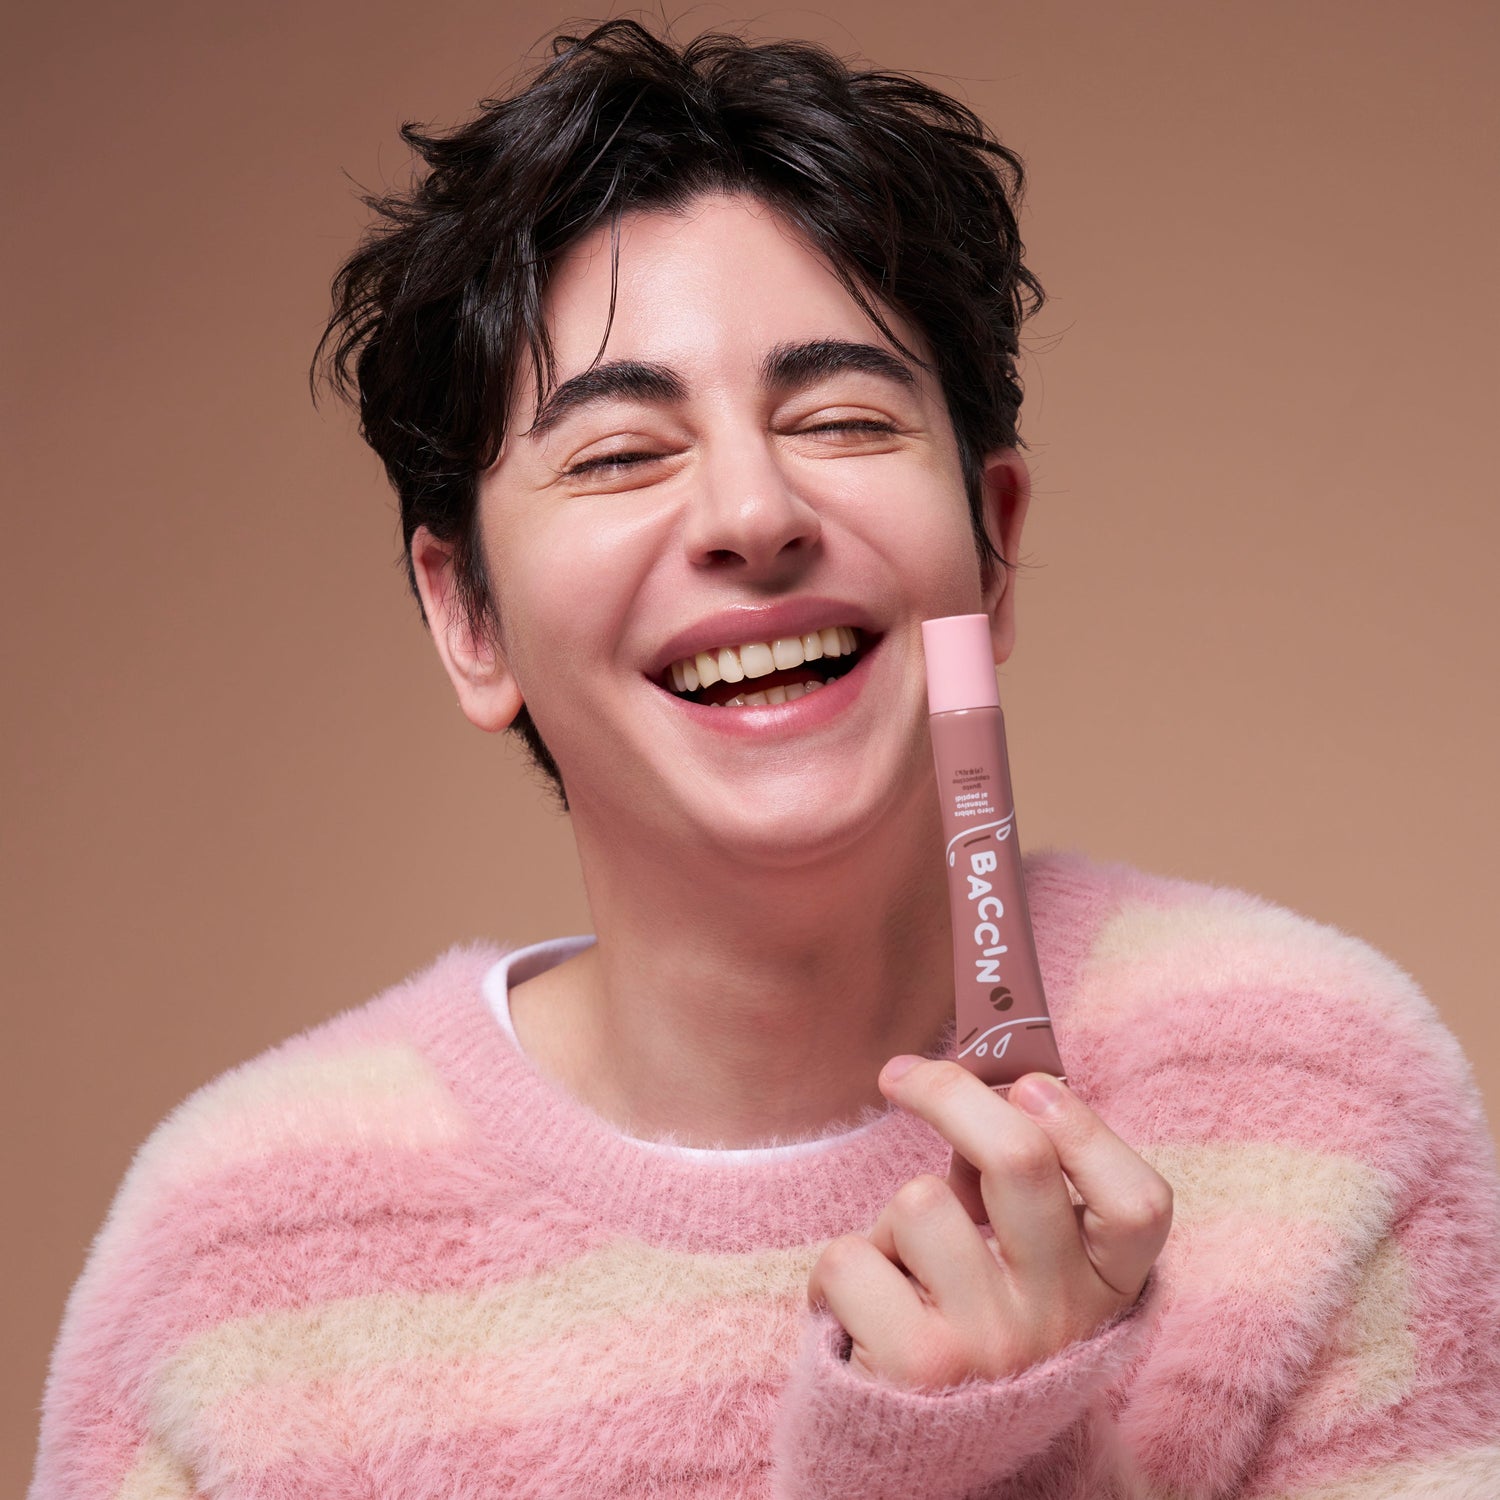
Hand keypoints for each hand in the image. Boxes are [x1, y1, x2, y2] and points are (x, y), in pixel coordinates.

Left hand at [806, 1059, 1171, 1389]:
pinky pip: (851, 1257)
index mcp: (1104, 1288)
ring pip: (918, 1202)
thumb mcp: (1025, 1272)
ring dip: (887, 1223)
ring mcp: (992, 1345)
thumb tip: (976, 1079)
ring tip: (900, 1276)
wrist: (934, 1472)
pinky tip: (859, 1316)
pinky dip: (837, 1274)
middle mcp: (1061, 1319)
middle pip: (1021, 1159)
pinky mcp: (917, 1368)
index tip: (1027, 1084)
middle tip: (902, 1075)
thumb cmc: (976, 1333)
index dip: (1085, 1128)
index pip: (1139, 1201)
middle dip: (949, 1092)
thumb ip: (1015, 1190)